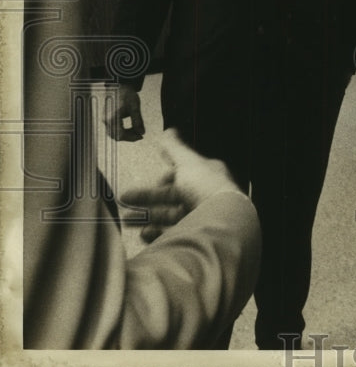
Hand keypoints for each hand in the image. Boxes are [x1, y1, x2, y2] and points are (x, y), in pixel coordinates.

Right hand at [104, 84, 144, 140]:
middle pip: (116, 136)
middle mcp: (106, 120)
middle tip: (140, 135)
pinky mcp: (107, 118)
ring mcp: (105, 119)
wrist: (119, 85)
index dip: (131, 138)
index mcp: (112, 118)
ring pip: (114, 133)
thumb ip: (137, 120)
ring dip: (126, 134)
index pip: (120, 135)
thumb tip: (142, 133)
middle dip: (129, 137)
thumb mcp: (134, 106)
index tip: (141, 136)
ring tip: (137, 130)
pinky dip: (122, 130)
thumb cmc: (127, 94)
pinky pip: (114, 128)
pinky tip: (131, 128)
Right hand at [119, 129, 244, 242]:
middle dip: (146, 198)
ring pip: (169, 216)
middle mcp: (203, 196)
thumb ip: (174, 148)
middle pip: (171, 196)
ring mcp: (199, 217)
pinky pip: (173, 235)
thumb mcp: (187, 162)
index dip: (165, 177)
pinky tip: (144, 233)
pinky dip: (157, 234)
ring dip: (147, 217)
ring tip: (126, 220)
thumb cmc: (206, 187)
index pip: (182, 175)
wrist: (220, 221)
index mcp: (205, 176)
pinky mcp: (194, 235)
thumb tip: (168, 132)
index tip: (151, 180)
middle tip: (124, 198)